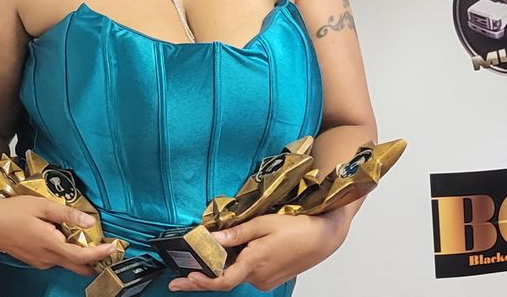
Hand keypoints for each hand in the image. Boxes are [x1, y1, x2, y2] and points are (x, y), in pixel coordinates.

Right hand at [0, 196, 121, 276]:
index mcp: (51, 245)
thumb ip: (67, 214)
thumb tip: (90, 221)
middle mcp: (48, 258)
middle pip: (78, 266)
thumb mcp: (42, 206)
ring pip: (66, 261)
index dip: (100, 254)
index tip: (113, 247)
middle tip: (103, 245)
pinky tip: (60, 235)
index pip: (82, 257)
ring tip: (79, 233)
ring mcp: (41, 262)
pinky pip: (56, 258)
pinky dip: (64, 250)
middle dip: (93, 259)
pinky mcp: (35, 260)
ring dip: (77, 252)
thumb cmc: (13, 211)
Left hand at [168, 213, 344, 292]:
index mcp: (254, 263)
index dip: (201, 282)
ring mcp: (266, 280)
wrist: (324, 237)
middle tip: (182, 277)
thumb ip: (236, 233)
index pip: (222, 281)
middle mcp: (259, 277)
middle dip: (205, 275)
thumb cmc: (297, 227)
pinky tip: (237, 251)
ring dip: (225, 266)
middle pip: (226, 278)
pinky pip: (248, 272)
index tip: (184, 279)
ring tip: (214, 251)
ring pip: (238, 274)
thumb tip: (211, 237)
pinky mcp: (271, 278)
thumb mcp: (262, 223)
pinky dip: (239, 264)